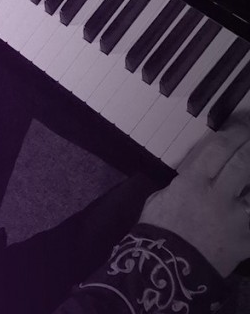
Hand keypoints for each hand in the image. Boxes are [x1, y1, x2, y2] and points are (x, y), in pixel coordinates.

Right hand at [139, 115, 249, 276]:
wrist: (166, 271)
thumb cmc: (155, 232)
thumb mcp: (159, 200)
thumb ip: (180, 185)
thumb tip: (193, 177)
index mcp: (192, 182)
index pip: (218, 149)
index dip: (233, 133)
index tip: (241, 124)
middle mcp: (218, 195)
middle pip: (244, 162)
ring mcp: (237, 217)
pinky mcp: (247, 239)